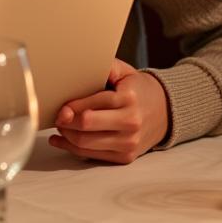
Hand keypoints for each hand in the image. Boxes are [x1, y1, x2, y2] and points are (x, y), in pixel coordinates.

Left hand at [48, 59, 167, 163]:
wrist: (165, 111)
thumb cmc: (137, 89)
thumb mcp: (124, 71)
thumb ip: (105, 66)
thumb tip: (80, 65)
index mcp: (128, 100)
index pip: (91, 106)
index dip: (70, 107)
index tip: (59, 106)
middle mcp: (130, 124)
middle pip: (86, 127)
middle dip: (65, 122)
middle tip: (56, 115)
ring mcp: (129, 143)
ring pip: (85, 144)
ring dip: (66, 135)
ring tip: (60, 125)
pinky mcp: (125, 157)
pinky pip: (92, 156)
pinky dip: (72, 148)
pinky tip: (60, 139)